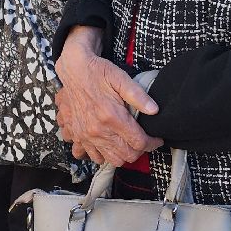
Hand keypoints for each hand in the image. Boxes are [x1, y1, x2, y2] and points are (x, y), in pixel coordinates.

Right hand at [55, 28, 161, 166]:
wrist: (73, 70)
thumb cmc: (99, 73)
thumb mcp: (121, 78)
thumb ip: (138, 95)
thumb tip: (155, 110)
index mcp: (112, 116)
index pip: (139, 143)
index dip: (152, 143)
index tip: (156, 139)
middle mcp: (98, 130)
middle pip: (127, 156)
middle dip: (139, 150)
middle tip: (142, 140)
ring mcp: (86, 135)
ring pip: (110, 159)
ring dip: (121, 154)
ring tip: (125, 143)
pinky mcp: (77, 135)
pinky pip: (90, 156)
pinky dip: (100, 154)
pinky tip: (106, 144)